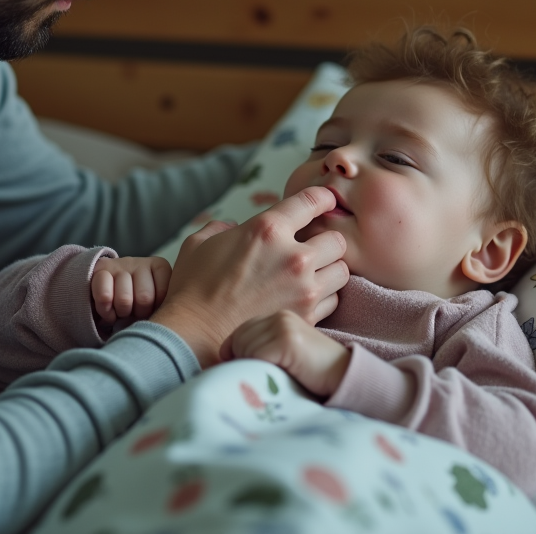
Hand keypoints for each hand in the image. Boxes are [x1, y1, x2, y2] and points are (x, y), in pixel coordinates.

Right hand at [91, 256, 170, 325]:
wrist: (110, 294)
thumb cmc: (138, 303)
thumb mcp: (156, 303)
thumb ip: (164, 307)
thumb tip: (164, 318)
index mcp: (161, 267)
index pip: (162, 295)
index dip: (154, 310)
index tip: (150, 310)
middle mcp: (142, 262)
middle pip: (144, 298)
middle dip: (138, 313)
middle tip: (134, 314)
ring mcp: (121, 263)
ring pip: (124, 299)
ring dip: (121, 313)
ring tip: (122, 312)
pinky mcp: (101, 268)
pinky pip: (104, 296)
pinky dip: (105, 310)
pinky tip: (109, 313)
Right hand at [149, 186, 349, 366]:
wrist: (194, 336)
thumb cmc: (193, 287)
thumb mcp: (200, 242)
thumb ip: (223, 227)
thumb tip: (234, 228)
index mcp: (268, 229)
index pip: (313, 200)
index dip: (323, 198)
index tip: (325, 202)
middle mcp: (293, 256)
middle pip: (338, 239)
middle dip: (327, 242)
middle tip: (312, 249)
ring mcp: (304, 288)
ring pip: (342, 270)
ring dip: (329, 271)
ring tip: (312, 275)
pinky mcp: (307, 317)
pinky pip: (334, 300)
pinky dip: (325, 298)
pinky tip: (305, 298)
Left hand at [223, 310, 351, 397]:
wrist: (343, 377)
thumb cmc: (311, 371)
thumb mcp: (286, 351)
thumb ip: (264, 344)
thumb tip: (226, 356)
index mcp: (278, 315)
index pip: (241, 330)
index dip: (239, 352)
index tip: (248, 368)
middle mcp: (280, 315)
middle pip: (239, 337)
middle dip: (242, 360)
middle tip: (258, 375)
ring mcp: (284, 325)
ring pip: (243, 346)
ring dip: (251, 366)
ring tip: (269, 376)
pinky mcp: (287, 340)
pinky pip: (255, 354)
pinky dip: (259, 368)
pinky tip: (276, 375)